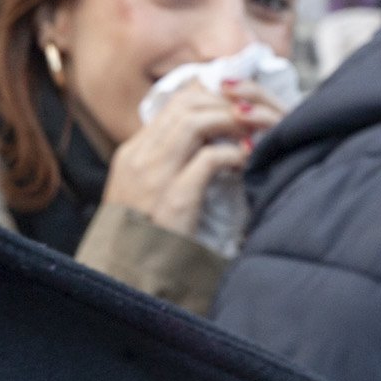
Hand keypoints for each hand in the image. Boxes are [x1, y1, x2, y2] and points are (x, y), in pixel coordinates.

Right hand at [101, 81, 281, 237]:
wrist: (129, 279)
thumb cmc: (144, 239)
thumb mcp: (143, 193)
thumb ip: (165, 165)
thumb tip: (202, 141)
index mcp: (131, 154)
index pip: (173, 105)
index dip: (210, 101)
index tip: (234, 111)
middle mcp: (139, 159)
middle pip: (185, 105)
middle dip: (224, 105)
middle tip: (250, 118)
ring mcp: (154, 178)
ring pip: (194, 122)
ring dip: (230, 122)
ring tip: (250, 134)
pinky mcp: (174, 200)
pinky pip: (209, 158)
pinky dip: (232, 154)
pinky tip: (246, 161)